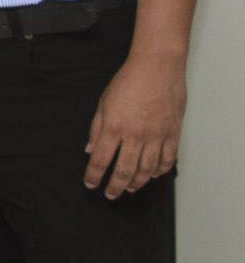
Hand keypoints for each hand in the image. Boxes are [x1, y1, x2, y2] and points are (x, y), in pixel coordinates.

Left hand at [85, 51, 187, 197]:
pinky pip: (167, 159)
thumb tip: (90, 150)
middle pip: (124, 170)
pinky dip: (159, 171)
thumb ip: (97, 129)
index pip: (101, 160)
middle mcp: (135, 136)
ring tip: (130, 188)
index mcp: (114, 127)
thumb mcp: (104, 103)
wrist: (157, 68)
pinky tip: (152, 175)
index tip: (91, 184)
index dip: (94, 175)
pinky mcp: (172, 133)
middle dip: (115, 186)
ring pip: (147, 169)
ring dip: (137, 182)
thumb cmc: (128, 81)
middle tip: (110, 195)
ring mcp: (156, 136)